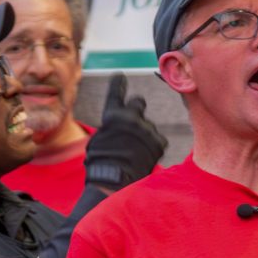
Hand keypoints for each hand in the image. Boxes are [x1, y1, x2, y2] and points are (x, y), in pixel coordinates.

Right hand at [85, 73, 167, 189]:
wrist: (114, 180)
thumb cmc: (101, 162)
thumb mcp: (98, 140)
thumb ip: (111, 127)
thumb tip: (118, 125)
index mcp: (113, 115)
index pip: (116, 93)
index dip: (118, 84)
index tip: (120, 77)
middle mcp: (131, 117)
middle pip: (139, 102)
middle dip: (136, 109)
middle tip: (134, 122)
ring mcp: (147, 129)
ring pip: (148, 127)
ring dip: (144, 135)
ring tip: (134, 153)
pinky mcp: (159, 141)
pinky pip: (158, 140)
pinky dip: (153, 146)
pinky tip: (144, 157)